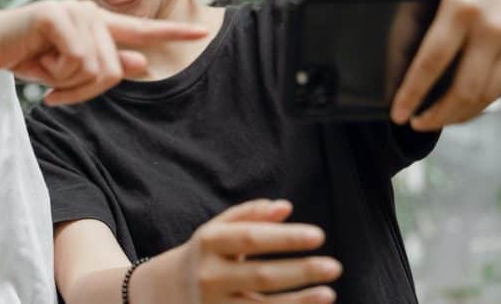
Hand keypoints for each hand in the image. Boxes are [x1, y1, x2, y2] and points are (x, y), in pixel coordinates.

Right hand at [0, 0, 206, 104]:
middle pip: (114, 69)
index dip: (173, 31)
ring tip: (45, 71)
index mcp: (96, 23)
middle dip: (85, 90)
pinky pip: (76, 61)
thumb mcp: (68, 68)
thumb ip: (105, 64)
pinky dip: (56, 75)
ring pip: (97, 68)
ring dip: (68, 83)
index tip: (202, 31)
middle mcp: (89, 12)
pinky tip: (38, 65)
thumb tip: (142, 64)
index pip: (141, 28)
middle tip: (58, 91)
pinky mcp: (56, 17)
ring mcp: (74, 11)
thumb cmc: (24, 55)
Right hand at [172, 200, 339, 302]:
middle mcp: (209, 275)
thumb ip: (250, 215)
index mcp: (209, 243)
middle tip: (334, 266)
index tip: (319, 235)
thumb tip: (285, 207)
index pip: (251, 238)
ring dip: (299, 302)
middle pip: (261, 275)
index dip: (286, 238)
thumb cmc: (205, 254)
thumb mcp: (218, 229)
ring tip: (329, 293)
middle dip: (300, 271)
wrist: (166, 291)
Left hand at [373, 0, 500, 129]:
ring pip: (488, 93)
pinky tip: (463, 105)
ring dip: (460, 114)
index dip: (413, 92)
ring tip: (435, 119)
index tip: (398, 111)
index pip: (432, 62)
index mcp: (462, 7)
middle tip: (414, 122)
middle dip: (437, 114)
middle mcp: (492, 28)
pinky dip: (483, 101)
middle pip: (463, 89)